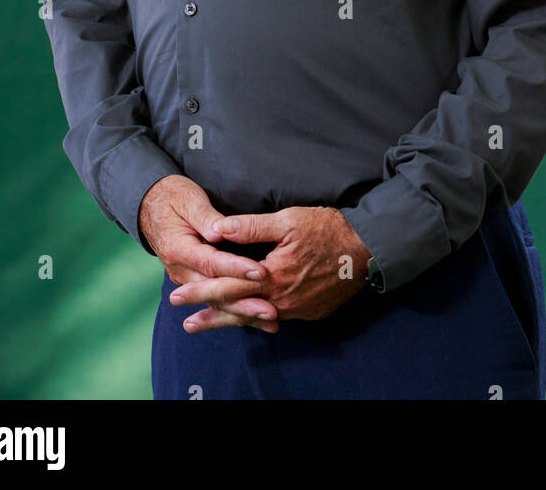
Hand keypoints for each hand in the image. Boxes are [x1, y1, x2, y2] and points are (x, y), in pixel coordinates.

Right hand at [139, 175, 279, 332]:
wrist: (151, 205)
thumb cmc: (174, 197)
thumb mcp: (190, 201)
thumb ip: (207, 218)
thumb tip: (222, 232)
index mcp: (178, 248)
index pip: (211, 263)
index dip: (236, 269)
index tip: (261, 273)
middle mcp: (179, 269)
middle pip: (215, 291)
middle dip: (244, 302)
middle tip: (271, 311)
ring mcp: (185, 278)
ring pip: (216, 301)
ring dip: (243, 312)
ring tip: (270, 321)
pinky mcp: (193, 281)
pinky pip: (215, 299)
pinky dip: (235, 310)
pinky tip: (256, 319)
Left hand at [169, 206, 371, 326]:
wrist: (368, 250)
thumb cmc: (328, 229)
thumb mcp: (288, 220)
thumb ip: (250, 226)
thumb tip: (217, 229)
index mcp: (272, 277)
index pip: (228, 288)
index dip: (201, 292)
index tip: (178, 297)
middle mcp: (282, 301)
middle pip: (238, 311)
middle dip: (210, 316)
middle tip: (185, 322)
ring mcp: (297, 310)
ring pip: (256, 318)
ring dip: (231, 320)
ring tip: (209, 324)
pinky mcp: (310, 313)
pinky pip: (277, 318)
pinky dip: (258, 318)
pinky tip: (249, 317)